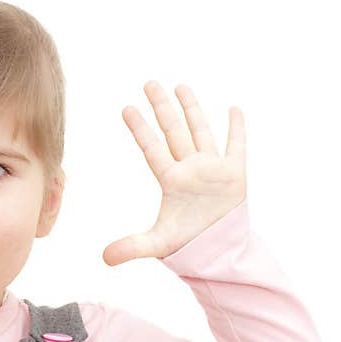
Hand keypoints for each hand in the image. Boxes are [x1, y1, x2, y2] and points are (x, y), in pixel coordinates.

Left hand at [102, 81, 246, 265]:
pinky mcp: (235, 174)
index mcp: (171, 180)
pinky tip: (233, 108)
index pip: (152, 148)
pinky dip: (237, 128)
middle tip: (149, 83)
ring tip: (180, 86)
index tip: (126, 108)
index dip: (140, 129)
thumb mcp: (158, 244)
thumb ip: (132, 247)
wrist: (217, 251)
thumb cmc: (186, 243)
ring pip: (200, 131)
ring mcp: (212, 169)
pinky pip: (237, 146)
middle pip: (173, 131)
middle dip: (162, 107)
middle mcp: (190, 168)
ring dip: (192, 109)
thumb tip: (103, 259)